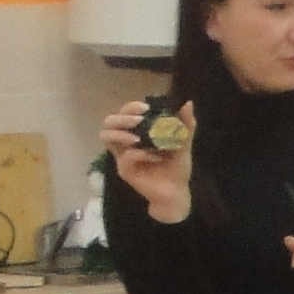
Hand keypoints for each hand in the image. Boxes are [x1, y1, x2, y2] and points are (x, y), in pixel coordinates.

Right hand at [102, 103, 191, 220]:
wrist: (177, 191)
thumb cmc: (176, 166)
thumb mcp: (183, 141)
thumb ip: (186, 123)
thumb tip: (188, 102)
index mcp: (137, 130)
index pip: (124, 112)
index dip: (131, 107)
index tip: (147, 109)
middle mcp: (126, 141)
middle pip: (108, 121)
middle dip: (122, 118)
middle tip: (140, 120)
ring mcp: (123, 155)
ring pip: (106, 136)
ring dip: (122, 133)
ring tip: (139, 138)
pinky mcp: (125, 170)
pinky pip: (125, 158)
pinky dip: (140, 154)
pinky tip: (155, 157)